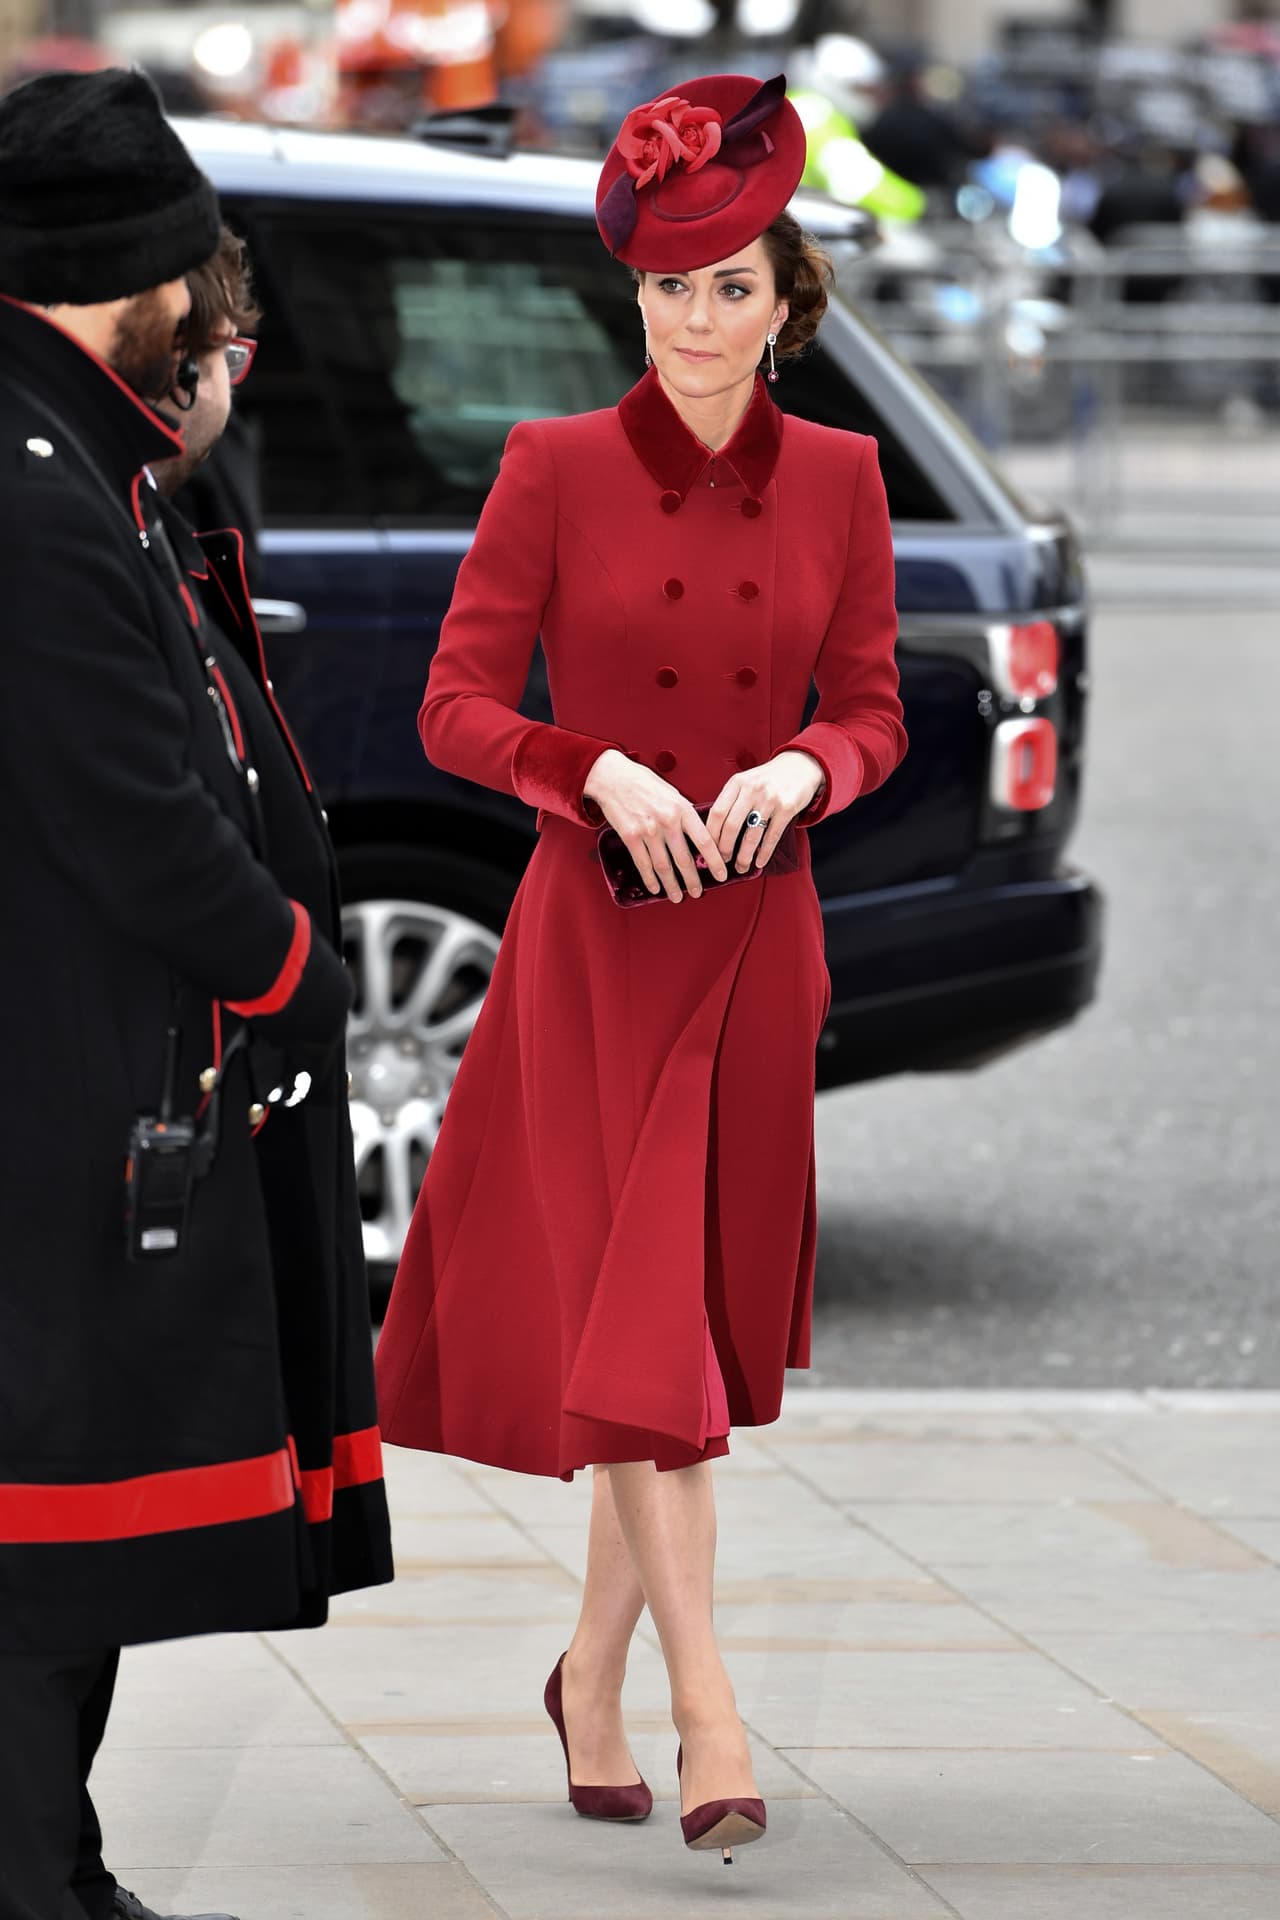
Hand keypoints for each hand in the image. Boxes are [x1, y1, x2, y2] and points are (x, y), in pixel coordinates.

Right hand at [583, 749, 729, 901]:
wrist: (613, 777)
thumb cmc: (644, 783)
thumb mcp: (672, 793)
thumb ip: (685, 813)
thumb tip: (698, 834)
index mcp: (682, 809)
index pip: (704, 841)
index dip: (715, 861)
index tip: (721, 875)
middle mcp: (667, 822)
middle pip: (684, 859)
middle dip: (693, 880)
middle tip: (698, 893)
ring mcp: (648, 831)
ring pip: (664, 866)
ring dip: (672, 885)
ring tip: (677, 897)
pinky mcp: (630, 837)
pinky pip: (643, 864)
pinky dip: (650, 879)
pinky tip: (655, 888)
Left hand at [706, 751, 824, 871]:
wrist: (800, 766)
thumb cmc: (767, 779)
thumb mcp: (746, 781)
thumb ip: (731, 800)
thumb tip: (714, 831)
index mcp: (736, 783)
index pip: (717, 812)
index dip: (711, 834)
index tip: (709, 849)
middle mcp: (751, 790)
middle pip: (731, 826)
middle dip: (725, 849)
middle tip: (723, 862)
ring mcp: (770, 799)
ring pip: (751, 835)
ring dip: (744, 856)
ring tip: (741, 867)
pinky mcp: (786, 808)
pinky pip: (772, 836)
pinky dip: (764, 853)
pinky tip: (759, 862)